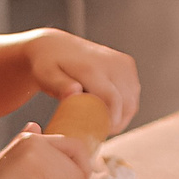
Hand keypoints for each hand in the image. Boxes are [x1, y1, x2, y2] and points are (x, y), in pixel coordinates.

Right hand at [0, 123, 94, 178]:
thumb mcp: (10, 166)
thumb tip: (36, 125)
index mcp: (31, 138)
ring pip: (75, 176)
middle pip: (79, 157)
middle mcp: (34, 139)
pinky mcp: (33, 166)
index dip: (81, 169)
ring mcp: (34, 150)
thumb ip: (24, 149)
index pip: (74, 146)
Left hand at [23, 30, 140, 132]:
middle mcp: (112, 63)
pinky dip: (124, 106)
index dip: (109, 122)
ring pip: (132, 102)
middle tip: (97, 130)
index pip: (112, 101)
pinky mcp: (127, 64)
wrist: (56, 45)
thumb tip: (74, 93)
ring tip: (100, 119)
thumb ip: (60, 86)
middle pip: (126, 105)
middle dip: (115, 123)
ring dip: (120, 116)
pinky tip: (107, 108)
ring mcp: (122, 63)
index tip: (97, 133)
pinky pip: (133, 94)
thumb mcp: (46, 76)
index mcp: (92, 68)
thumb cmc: (48, 64)